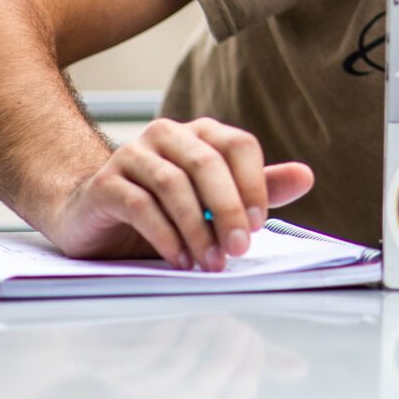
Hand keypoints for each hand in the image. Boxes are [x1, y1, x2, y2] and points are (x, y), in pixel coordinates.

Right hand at [44, 116, 314, 269]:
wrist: (92, 218)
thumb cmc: (161, 209)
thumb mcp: (213, 202)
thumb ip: (258, 189)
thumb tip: (306, 177)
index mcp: (200, 135)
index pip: (238, 144)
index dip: (253, 183)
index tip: (259, 224)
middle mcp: (167, 136)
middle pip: (207, 163)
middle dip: (227, 209)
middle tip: (238, 249)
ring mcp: (132, 155)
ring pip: (173, 184)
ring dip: (196, 228)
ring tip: (210, 263)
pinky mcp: (105, 183)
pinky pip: (140, 204)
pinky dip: (164, 235)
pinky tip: (179, 260)